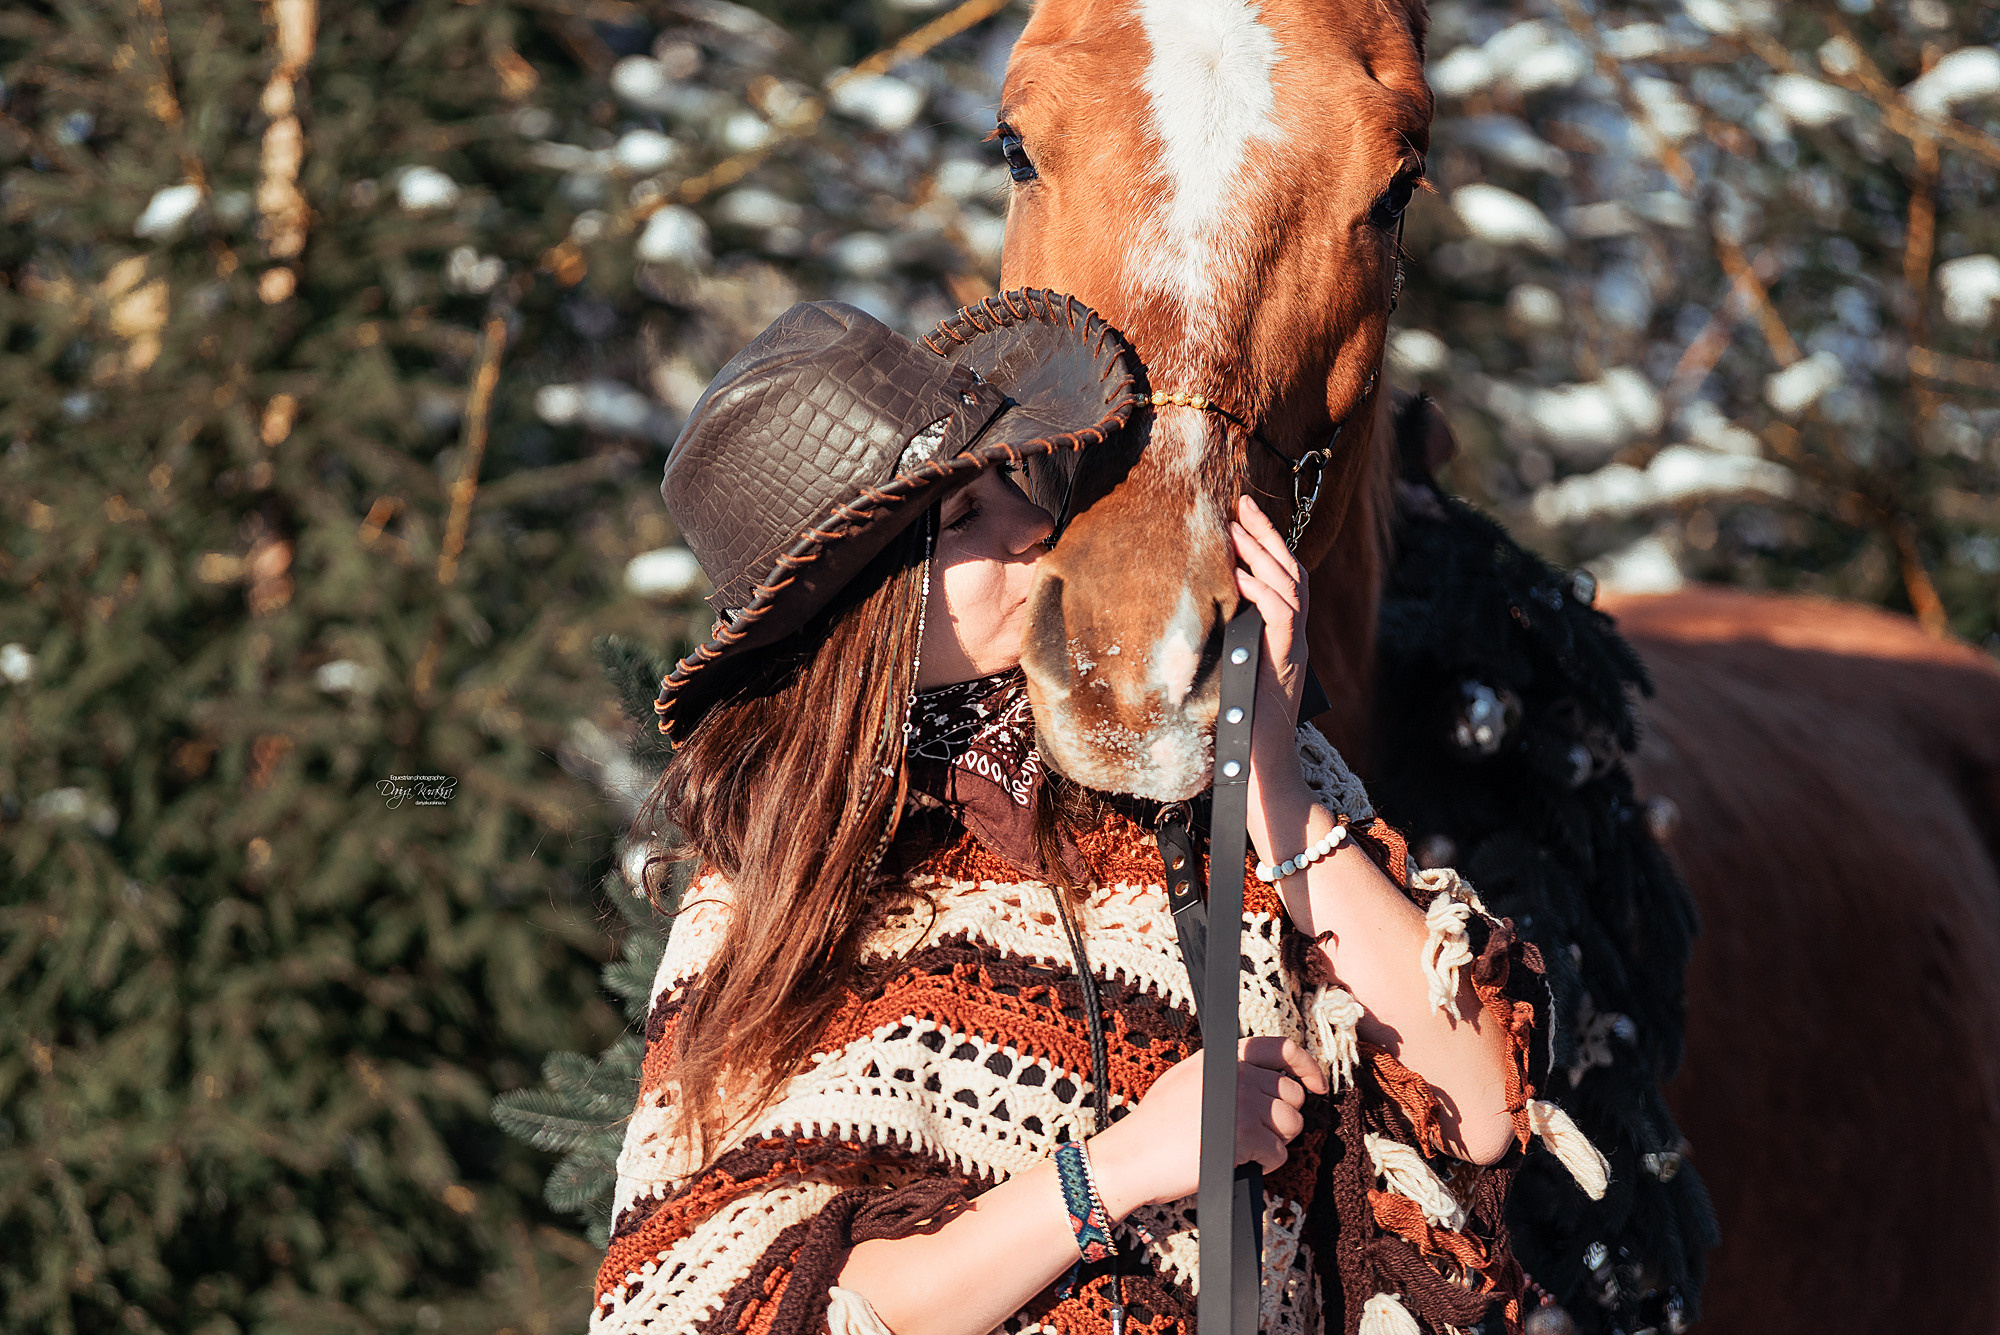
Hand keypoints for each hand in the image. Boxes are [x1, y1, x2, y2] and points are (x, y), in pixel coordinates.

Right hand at [1087, 1037, 1327, 1215]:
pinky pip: (1279, 1153)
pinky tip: (1239, 1162)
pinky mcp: (1245, 1136)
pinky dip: (1265, 1164)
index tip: (1315, 1085)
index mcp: (1224, 1057)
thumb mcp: (1187, 1079)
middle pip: (1293, 1095)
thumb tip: (1260, 1083)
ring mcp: (1242, 1103)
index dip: (1307, 1067)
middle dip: (1283, 1119)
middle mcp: (1237, 1074)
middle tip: (1257, 1133)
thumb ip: (1222, 1073)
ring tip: (1243, 1149)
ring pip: (1291, 1125)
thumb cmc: (1156, 1126)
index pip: (1281, 1048)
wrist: (1134, 1154)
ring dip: (1274, 1143)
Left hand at [1229, 496, 1313, 811]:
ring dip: (1263, 554)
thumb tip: (1188, 619)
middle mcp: (1292, 640)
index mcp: (1279, 640)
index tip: (1238, 517)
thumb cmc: (1233, 733)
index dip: (1265, 546)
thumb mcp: (1222, 676)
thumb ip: (1217, 646)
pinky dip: (1264, 592)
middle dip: (1266, 534)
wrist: (1256, 773)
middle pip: (1292, 572)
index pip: (1282, 580)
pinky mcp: (1286, 664)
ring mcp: (1293, 650)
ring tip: (1236, 529)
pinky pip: (1284, 617)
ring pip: (1292, 586)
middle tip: (1240, 503)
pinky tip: (1241, 577)